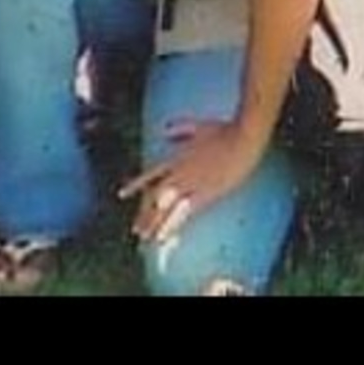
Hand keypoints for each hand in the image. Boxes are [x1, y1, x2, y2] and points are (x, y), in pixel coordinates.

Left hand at [122, 116, 263, 247]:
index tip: (122, 194)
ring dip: (153, 224)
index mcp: (176, 158)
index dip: (136, 185)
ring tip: (144, 238)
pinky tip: (162, 236)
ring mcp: (191, 184)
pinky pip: (184, 214)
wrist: (241, 139)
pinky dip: (170, 225)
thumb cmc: (223, 131)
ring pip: (165, 207)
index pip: (150, 175)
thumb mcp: (197, 126)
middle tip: (136, 230)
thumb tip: (164, 131)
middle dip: (145, 214)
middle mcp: (179, 173)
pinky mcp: (206, 194)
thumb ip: (179, 128)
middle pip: (155, 196)